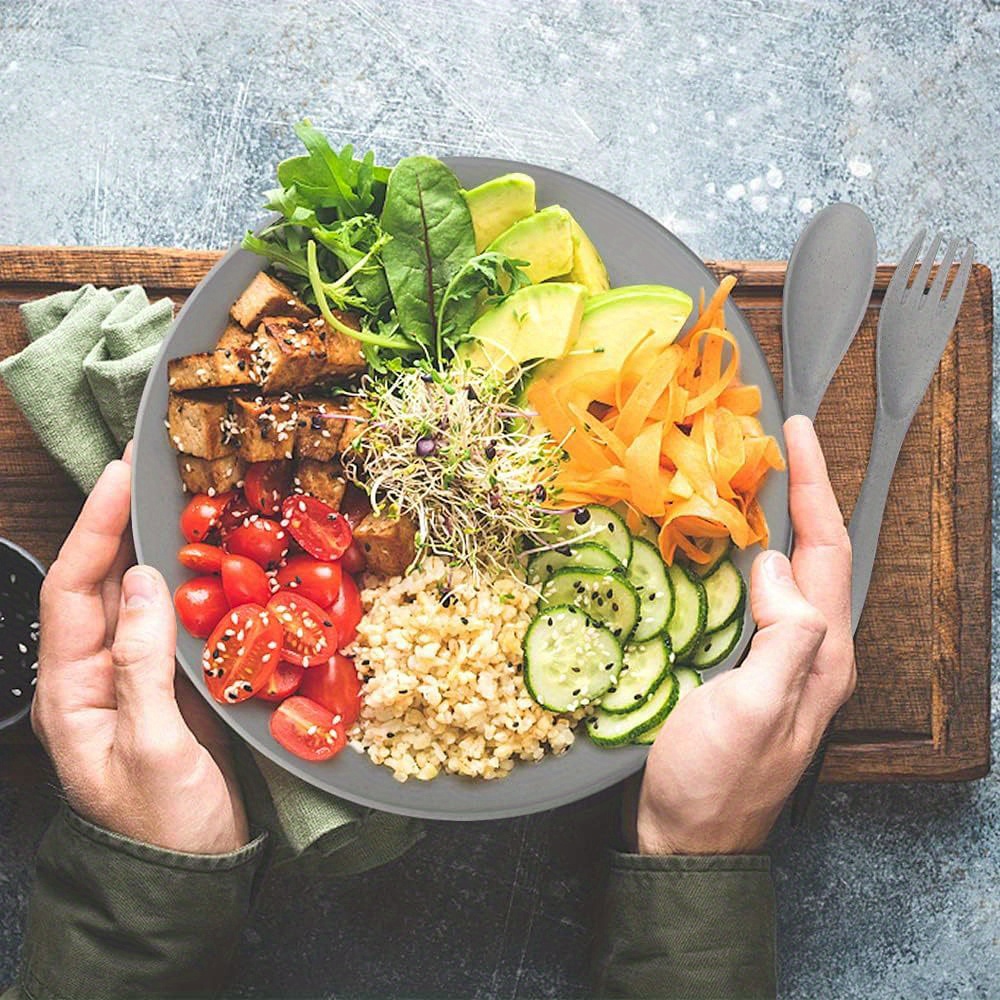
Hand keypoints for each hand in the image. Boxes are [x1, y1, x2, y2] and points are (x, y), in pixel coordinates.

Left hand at [32, 448, 249, 853]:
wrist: (193, 876)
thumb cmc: (165, 825)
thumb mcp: (151, 748)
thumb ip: (142, 665)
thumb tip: (147, 581)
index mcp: (70, 690)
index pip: (72, 590)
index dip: (93, 528)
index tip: (119, 476)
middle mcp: (98, 675)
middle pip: (104, 584)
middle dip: (122, 525)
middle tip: (155, 472)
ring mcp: (137, 680)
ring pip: (143, 600)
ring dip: (162, 550)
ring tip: (187, 504)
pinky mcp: (174, 687)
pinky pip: (179, 625)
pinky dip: (196, 588)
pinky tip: (219, 566)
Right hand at [636, 416, 854, 854]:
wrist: (687, 841)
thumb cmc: (714, 782)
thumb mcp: (754, 712)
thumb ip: (784, 637)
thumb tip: (777, 565)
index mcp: (822, 654)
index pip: (828, 551)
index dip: (815, 487)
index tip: (796, 433)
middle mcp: (811, 651)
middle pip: (818, 554)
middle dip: (802, 493)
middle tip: (771, 443)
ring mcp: (780, 661)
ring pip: (788, 572)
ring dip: (775, 519)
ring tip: (748, 478)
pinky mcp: (747, 669)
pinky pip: (758, 596)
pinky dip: (744, 556)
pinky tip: (720, 546)